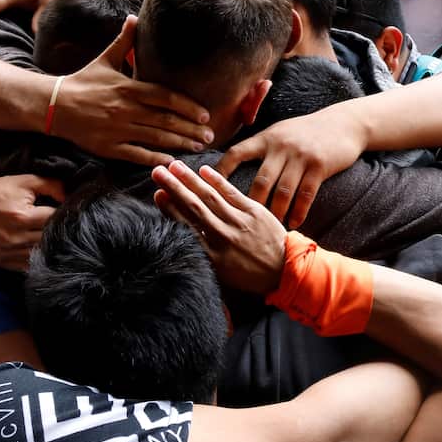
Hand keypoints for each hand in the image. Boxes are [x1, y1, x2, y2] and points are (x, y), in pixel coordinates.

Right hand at [0, 167, 64, 270]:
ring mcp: (5, 251)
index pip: (54, 221)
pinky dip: (33, 260)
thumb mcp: (25, 181)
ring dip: (47, 248)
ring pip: (38, 256)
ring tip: (51, 239)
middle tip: (62, 227)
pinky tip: (38, 251)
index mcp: (22, 217)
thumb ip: (50, 185)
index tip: (67, 213)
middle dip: (57, 233)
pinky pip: (24, 266)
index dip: (63, 216)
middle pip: (48, 240)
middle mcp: (13, 237)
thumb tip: (68, 196)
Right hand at [55, 16, 213, 164]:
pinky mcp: (109, 147)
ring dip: (179, 143)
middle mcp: (125, 109)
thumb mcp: (105, 59)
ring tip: (198, 146)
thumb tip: (134, 17)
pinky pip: (136, 154)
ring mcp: (118, 130)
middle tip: (210, 135)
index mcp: (128, 88)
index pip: (164, 97)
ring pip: (155, 138)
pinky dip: (155, 159)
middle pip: (165, 120)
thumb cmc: (83, 82)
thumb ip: (123, 41)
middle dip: (190, 129)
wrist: (53, 105)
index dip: (187, 106)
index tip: (205, 114)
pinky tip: (171, 162)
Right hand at [152, 161, 286, 294]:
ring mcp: (240, 222)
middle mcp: (224, 237)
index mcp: (213, 256)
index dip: (170, 209)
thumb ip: (203, 254)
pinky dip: (217, 180)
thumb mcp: (222, 274)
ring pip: (210, 197)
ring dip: (190, 180)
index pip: (185, 227)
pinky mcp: (255, 212)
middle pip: (193, 207)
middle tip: (157, 172)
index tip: (157, 194)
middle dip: (174, 188)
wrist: (284, 271)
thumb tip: (182, 235)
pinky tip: (203, 170)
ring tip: (174, 166)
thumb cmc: (250, 275)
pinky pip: (232, 193)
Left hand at [216, 104, 365, 227]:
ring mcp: (301, 156)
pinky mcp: (320, 166)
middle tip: (241, 225)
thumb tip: (233, 165)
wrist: (343, 123)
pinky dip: (298, 212)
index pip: (236, 153)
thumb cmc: (306, 131)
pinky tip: (292, 224)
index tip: (208, 190)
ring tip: (269, 230)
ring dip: (275, 213)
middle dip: (250, 205)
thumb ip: (261, 147)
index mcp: (266, 138)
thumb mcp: (280, 132)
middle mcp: (281, 146)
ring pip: (283, 191)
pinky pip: (306, 195)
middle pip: (260, 180)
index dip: (221, 172)